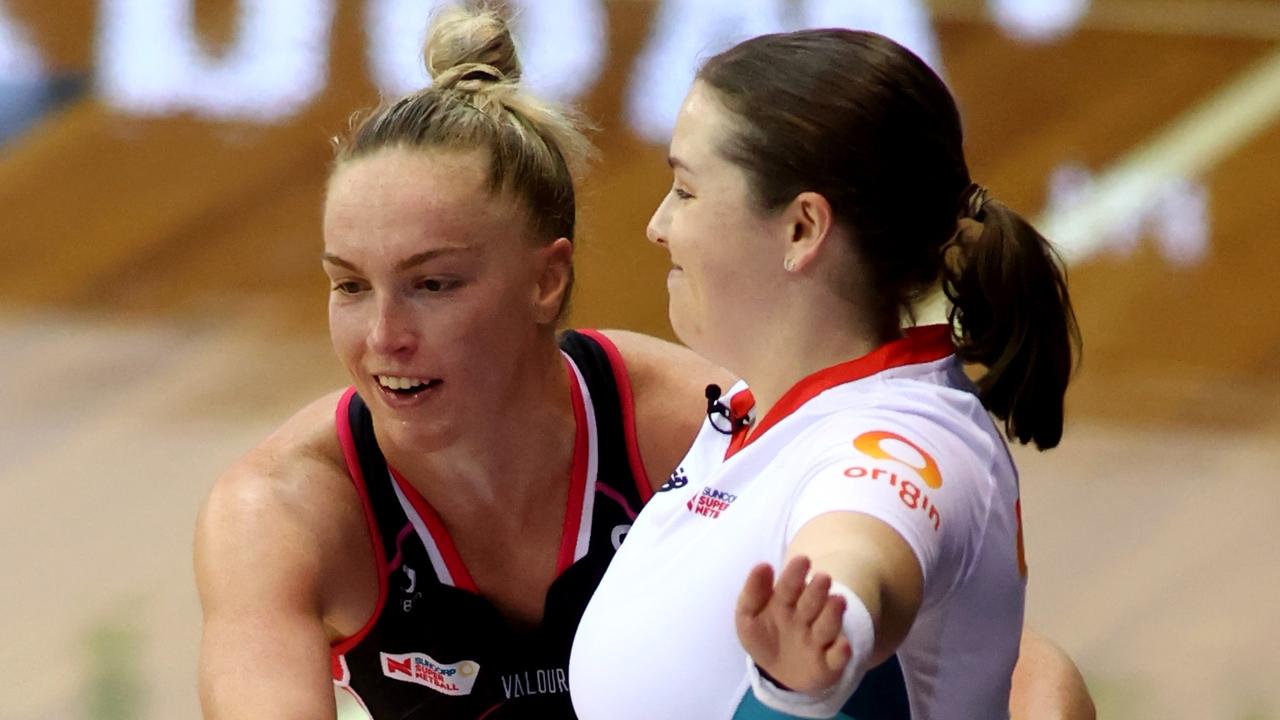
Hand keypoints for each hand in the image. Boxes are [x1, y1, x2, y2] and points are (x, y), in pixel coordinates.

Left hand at [735, 556, 851, 693]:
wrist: (779, 674)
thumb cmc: (764, 637)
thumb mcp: (748, 617)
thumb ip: (752, 593)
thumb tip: (763, 565)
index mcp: (786, 603)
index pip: (789, 586)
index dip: (794, 574)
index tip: (802, 560)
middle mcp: (805, 618)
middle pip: (811, 603)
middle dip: (816, 591)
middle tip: (823, 578)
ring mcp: (819, 641)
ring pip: (827, 626)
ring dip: (832, 614)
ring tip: (837, 600)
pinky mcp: (830, 664)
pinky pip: (837, 658)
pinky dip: (841, 652)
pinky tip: (843, 645)